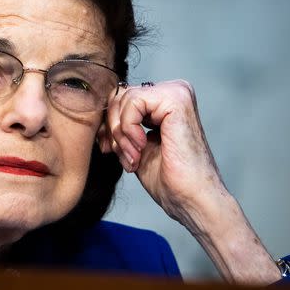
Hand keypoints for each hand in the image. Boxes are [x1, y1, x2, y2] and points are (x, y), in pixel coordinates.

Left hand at [97, 80, 280, 283]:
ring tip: (134, 156)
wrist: (191, 198)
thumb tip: (98, 114)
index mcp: (165, 102)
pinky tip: (141, 148)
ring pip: (124, 98)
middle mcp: (173, 91)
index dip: (109, 124)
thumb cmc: (168, 179)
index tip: (110, 149)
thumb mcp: (134, 145)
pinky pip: (133, 102)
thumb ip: (121, 126)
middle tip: (123, 156)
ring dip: (121, 133)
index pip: (121, 98)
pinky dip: (128, 128)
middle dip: (113, 129)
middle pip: (119, 95)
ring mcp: (176, 92)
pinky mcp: (176, 99)